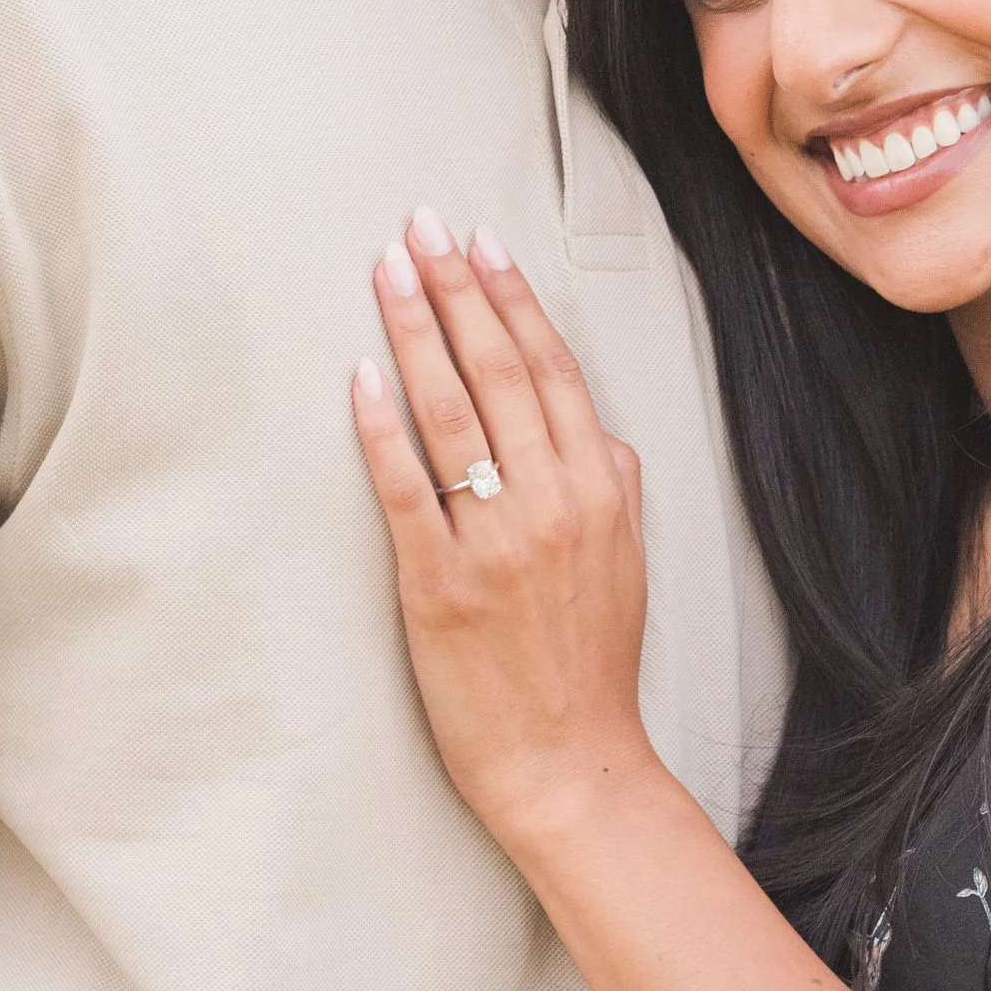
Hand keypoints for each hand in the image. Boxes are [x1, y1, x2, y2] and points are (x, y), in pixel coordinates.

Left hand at [352, 211, 651, 852]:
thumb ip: (613, 485)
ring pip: (453, 415)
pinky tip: (362, 377)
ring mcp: (494, 544)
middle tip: (421, 229)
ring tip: (390, 272)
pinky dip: (383, 428)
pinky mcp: (439, 586)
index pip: (553, 371)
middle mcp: (552, 506)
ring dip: (417, 334)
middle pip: (500, 373)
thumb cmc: (591, 662)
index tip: (482, 243)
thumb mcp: (628, 561)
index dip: (513, 299)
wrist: (569, 762)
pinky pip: (407, 490)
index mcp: (599, 492)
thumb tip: (590, 429)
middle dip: (457, 291)